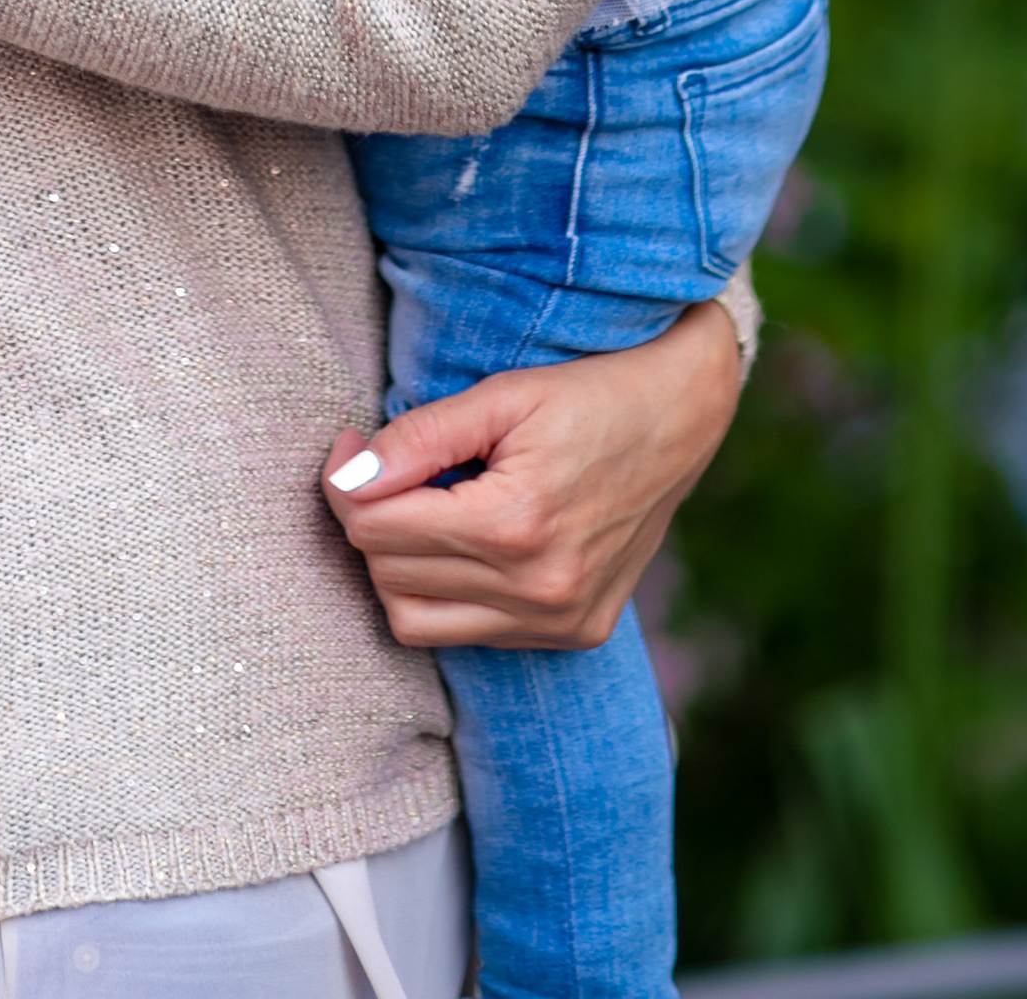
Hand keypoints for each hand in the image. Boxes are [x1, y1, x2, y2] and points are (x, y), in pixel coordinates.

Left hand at [319, 296, 743, 649]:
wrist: (681, 417)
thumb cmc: (588, 393)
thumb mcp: (501, 396)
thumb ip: (418, 439)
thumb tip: (346, 478)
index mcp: (516, 526)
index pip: (377, 531)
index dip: (345, 483)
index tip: (348, 442)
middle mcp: (539, 590)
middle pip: (389, 577)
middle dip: (368, 520)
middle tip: (379, 466)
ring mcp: (559, 621)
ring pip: (418, 623)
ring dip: (398, 567)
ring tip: (420, 507)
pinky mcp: (575, 634)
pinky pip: (470, 635)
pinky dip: (447, 595)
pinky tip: (465, 542)